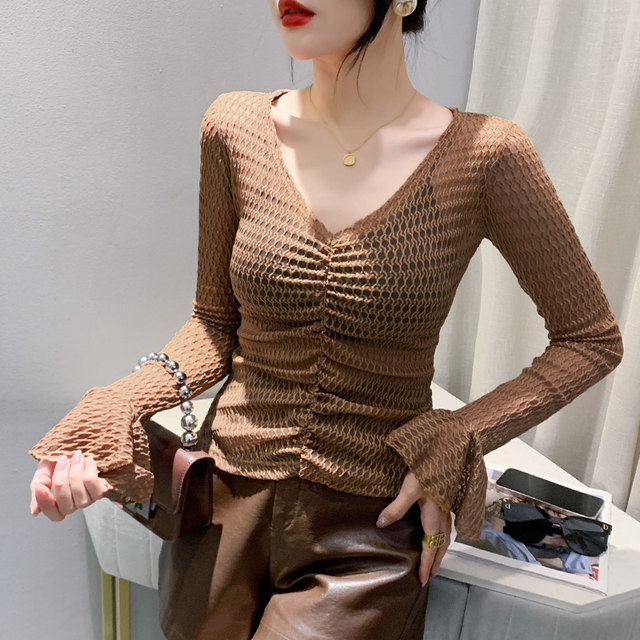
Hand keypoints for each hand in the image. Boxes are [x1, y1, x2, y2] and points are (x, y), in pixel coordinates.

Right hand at [30, 449, 109, 521]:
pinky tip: (88, 461)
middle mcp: (75, 502)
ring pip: (82, 499)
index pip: (54, 515)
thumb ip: (38, 489)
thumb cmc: (60, 456)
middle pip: (66, 506)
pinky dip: (90, 474)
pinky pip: (97, 491)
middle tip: (62, 460)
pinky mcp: (102, 489)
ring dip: (76, 475)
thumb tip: (35, 511)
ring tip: (76, 457)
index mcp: (59, 501)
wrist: (77, 439)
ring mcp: (90, 497)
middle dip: (61, 481)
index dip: (46, 504)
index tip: (41, 486)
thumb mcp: (43, 471)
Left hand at [376, 471, 451, 585]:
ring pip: (445, 537)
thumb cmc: (427, 472)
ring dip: (440, 551)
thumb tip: (381, 523)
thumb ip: (396, 508)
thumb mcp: (408, 489)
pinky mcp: (444, 503)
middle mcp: (442, 517)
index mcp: (434, 518)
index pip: (431, 548)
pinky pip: (446, 528)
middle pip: (441, 546)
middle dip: (436, 562)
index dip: (427, 564)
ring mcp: (445, 510)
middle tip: (430, 576)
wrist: (443, 455)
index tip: (423, 579)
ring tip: (435, 560)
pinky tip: (437, 535)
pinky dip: (442, 539)